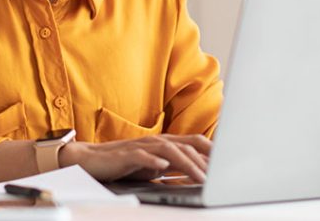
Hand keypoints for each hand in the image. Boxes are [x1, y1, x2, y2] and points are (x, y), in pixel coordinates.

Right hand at [57, 134, 211, 182]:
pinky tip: (163, 167)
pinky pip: (142, 156)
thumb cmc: (123, 164)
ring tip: (199, 177)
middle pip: (186, 147)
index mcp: (164, 143)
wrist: (90, 159)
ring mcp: (141, 146)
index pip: (194, 142)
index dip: (212, 151)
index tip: (229, 163)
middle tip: (219, 178)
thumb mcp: (153, 167)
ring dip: (187, 164)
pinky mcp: (125, 155)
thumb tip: (196, 176)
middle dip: (204, 162)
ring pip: (169, 150)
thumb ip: (173, 168)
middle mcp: (156, 141)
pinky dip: (154, 161)